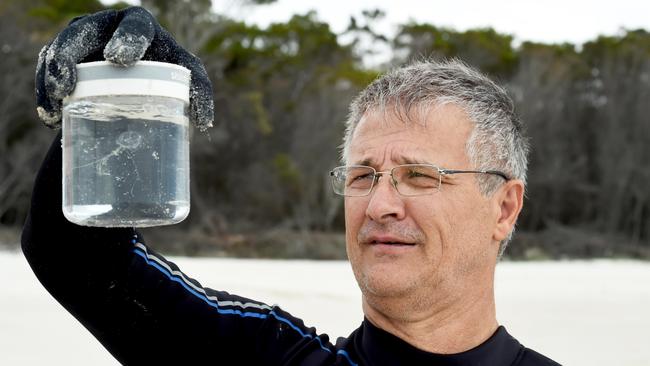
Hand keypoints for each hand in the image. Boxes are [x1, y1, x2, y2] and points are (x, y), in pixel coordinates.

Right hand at [35, 6, 213, 130]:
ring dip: (52, 76)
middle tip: (70, 83)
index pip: (135, 26)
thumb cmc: (164, 74)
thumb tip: (204, 123)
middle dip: (71, 54)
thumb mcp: (184, 78)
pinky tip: (51, 115)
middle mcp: (105, 26)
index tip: (120, 59)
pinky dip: (44, 91)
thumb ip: (199, 91)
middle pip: (82, 32)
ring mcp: (79, 40)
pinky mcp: (60, 55)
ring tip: (58, 101)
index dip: (128, 39)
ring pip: (58, 50)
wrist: (133, 80)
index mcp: (141, 28)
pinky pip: (46, 68)